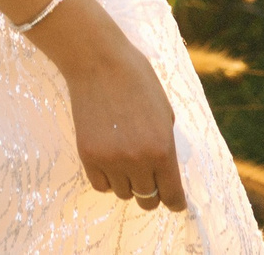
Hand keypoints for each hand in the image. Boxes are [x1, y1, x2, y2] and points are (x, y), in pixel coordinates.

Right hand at [61, 25, 184, 213]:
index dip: (175, 202)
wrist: (97, 61)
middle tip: (148, 183)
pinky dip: (107, 179)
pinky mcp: (88, 155)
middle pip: (147, 200)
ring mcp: (111, 160)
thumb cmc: (136, 79)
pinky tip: (109, 162)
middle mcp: (138, 160)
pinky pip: (100, 185)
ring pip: (123, 194)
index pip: (172, 195)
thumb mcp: (164, 112)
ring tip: (125, 162)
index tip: (174, 203)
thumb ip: (165, 143)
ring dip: (127, 183)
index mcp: (163, 149)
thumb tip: (163, 170)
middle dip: (151, 194)